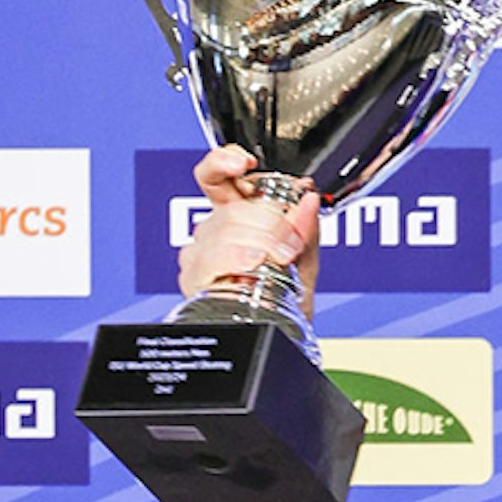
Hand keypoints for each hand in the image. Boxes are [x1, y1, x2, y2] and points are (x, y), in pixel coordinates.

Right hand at [178, 145, 321, 321]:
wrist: (280, 339)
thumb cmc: (288, 304)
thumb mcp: (305, 263)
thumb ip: (306, 231)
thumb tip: (308, 199)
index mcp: (237, 215)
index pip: (215, 176)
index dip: (223, 162)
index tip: (243, 162)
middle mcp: (213, 231)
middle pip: (231, 208)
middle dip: (269, 223)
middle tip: (291, 245)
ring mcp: (200, 254)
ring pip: (222, 231)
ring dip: (259, 244)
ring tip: (277, 263)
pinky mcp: (193, 278)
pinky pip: (211, 259)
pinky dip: (236, 260)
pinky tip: (249, 267)